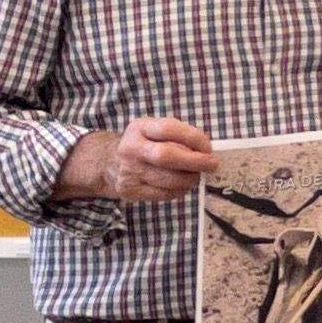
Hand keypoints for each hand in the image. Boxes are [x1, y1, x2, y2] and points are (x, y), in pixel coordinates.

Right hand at [96, 117, 216, 201]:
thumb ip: (178, 135)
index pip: (169, 129)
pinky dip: (179, 190)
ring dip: (190, 179)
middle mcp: (131, 148)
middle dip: (195, 162)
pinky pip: (163, 194)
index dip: (193, 138)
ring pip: (168, 179)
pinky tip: (182, 185)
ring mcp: (128, 171)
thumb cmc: (144, 144)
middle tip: (212, 165)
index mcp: (139, 128)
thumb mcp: (154, 130)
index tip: (208, 147)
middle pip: (166, 156)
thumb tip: (206, 151)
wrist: (109, 162)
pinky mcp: (130, 190)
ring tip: (196, 176)